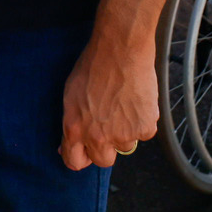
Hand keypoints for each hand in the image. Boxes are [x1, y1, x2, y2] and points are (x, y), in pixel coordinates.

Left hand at [59, 30, 158, 170]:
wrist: (121, 49)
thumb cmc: (94, 65)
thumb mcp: (70, 94)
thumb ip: (71, 122)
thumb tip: (67, 143)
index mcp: (75, 129)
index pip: (74, 162)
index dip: (80, 157)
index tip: (85, 151)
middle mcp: (98, 137)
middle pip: (103, 161)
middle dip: (105, 147)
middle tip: (108, 126)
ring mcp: (123, 135)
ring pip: (125, 145)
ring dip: (125, 131)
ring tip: (124, 104)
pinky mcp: (144, 128)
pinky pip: (144, 133)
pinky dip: (142, 120)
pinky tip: (137, 101)